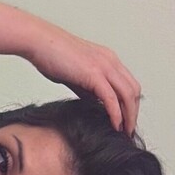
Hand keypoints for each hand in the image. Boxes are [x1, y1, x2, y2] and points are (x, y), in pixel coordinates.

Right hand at [24, 20, 140, 134]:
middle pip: (134, 90)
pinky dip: (115, 113)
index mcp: (108, 60)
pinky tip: (115, 125)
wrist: (40, 43)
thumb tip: (94, 102)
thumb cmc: (52, 56)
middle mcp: (110, 61)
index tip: (126, 120)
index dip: (130, 104)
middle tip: (129, 130)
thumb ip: (87, 89)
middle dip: (133, 112)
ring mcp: (104, 66)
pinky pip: (111, 97)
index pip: (128, 84)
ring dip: (129, 115)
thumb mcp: (75, 75)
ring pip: (127, 94)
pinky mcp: (94, 74)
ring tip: (125, 131)